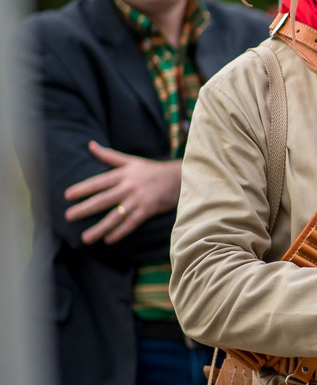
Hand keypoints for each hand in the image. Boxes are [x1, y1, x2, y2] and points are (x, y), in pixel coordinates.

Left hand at [63, 141, 182, 244]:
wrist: (179, 177)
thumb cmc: (152, 170)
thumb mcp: (131, 161)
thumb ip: (109, 155)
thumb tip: (90, 144)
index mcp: (123, 174)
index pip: (98, 182)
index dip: (82, 189)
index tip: (67, 196)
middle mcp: (129, 186)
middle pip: (103, 200)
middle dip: (85, 209)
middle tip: (68, 216)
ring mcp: (138, 199)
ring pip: (115, 216)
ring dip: (100, 228)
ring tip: (85, 238)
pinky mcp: (148, 210)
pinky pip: (131, 223)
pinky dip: (120, 232)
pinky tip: (108, 240)